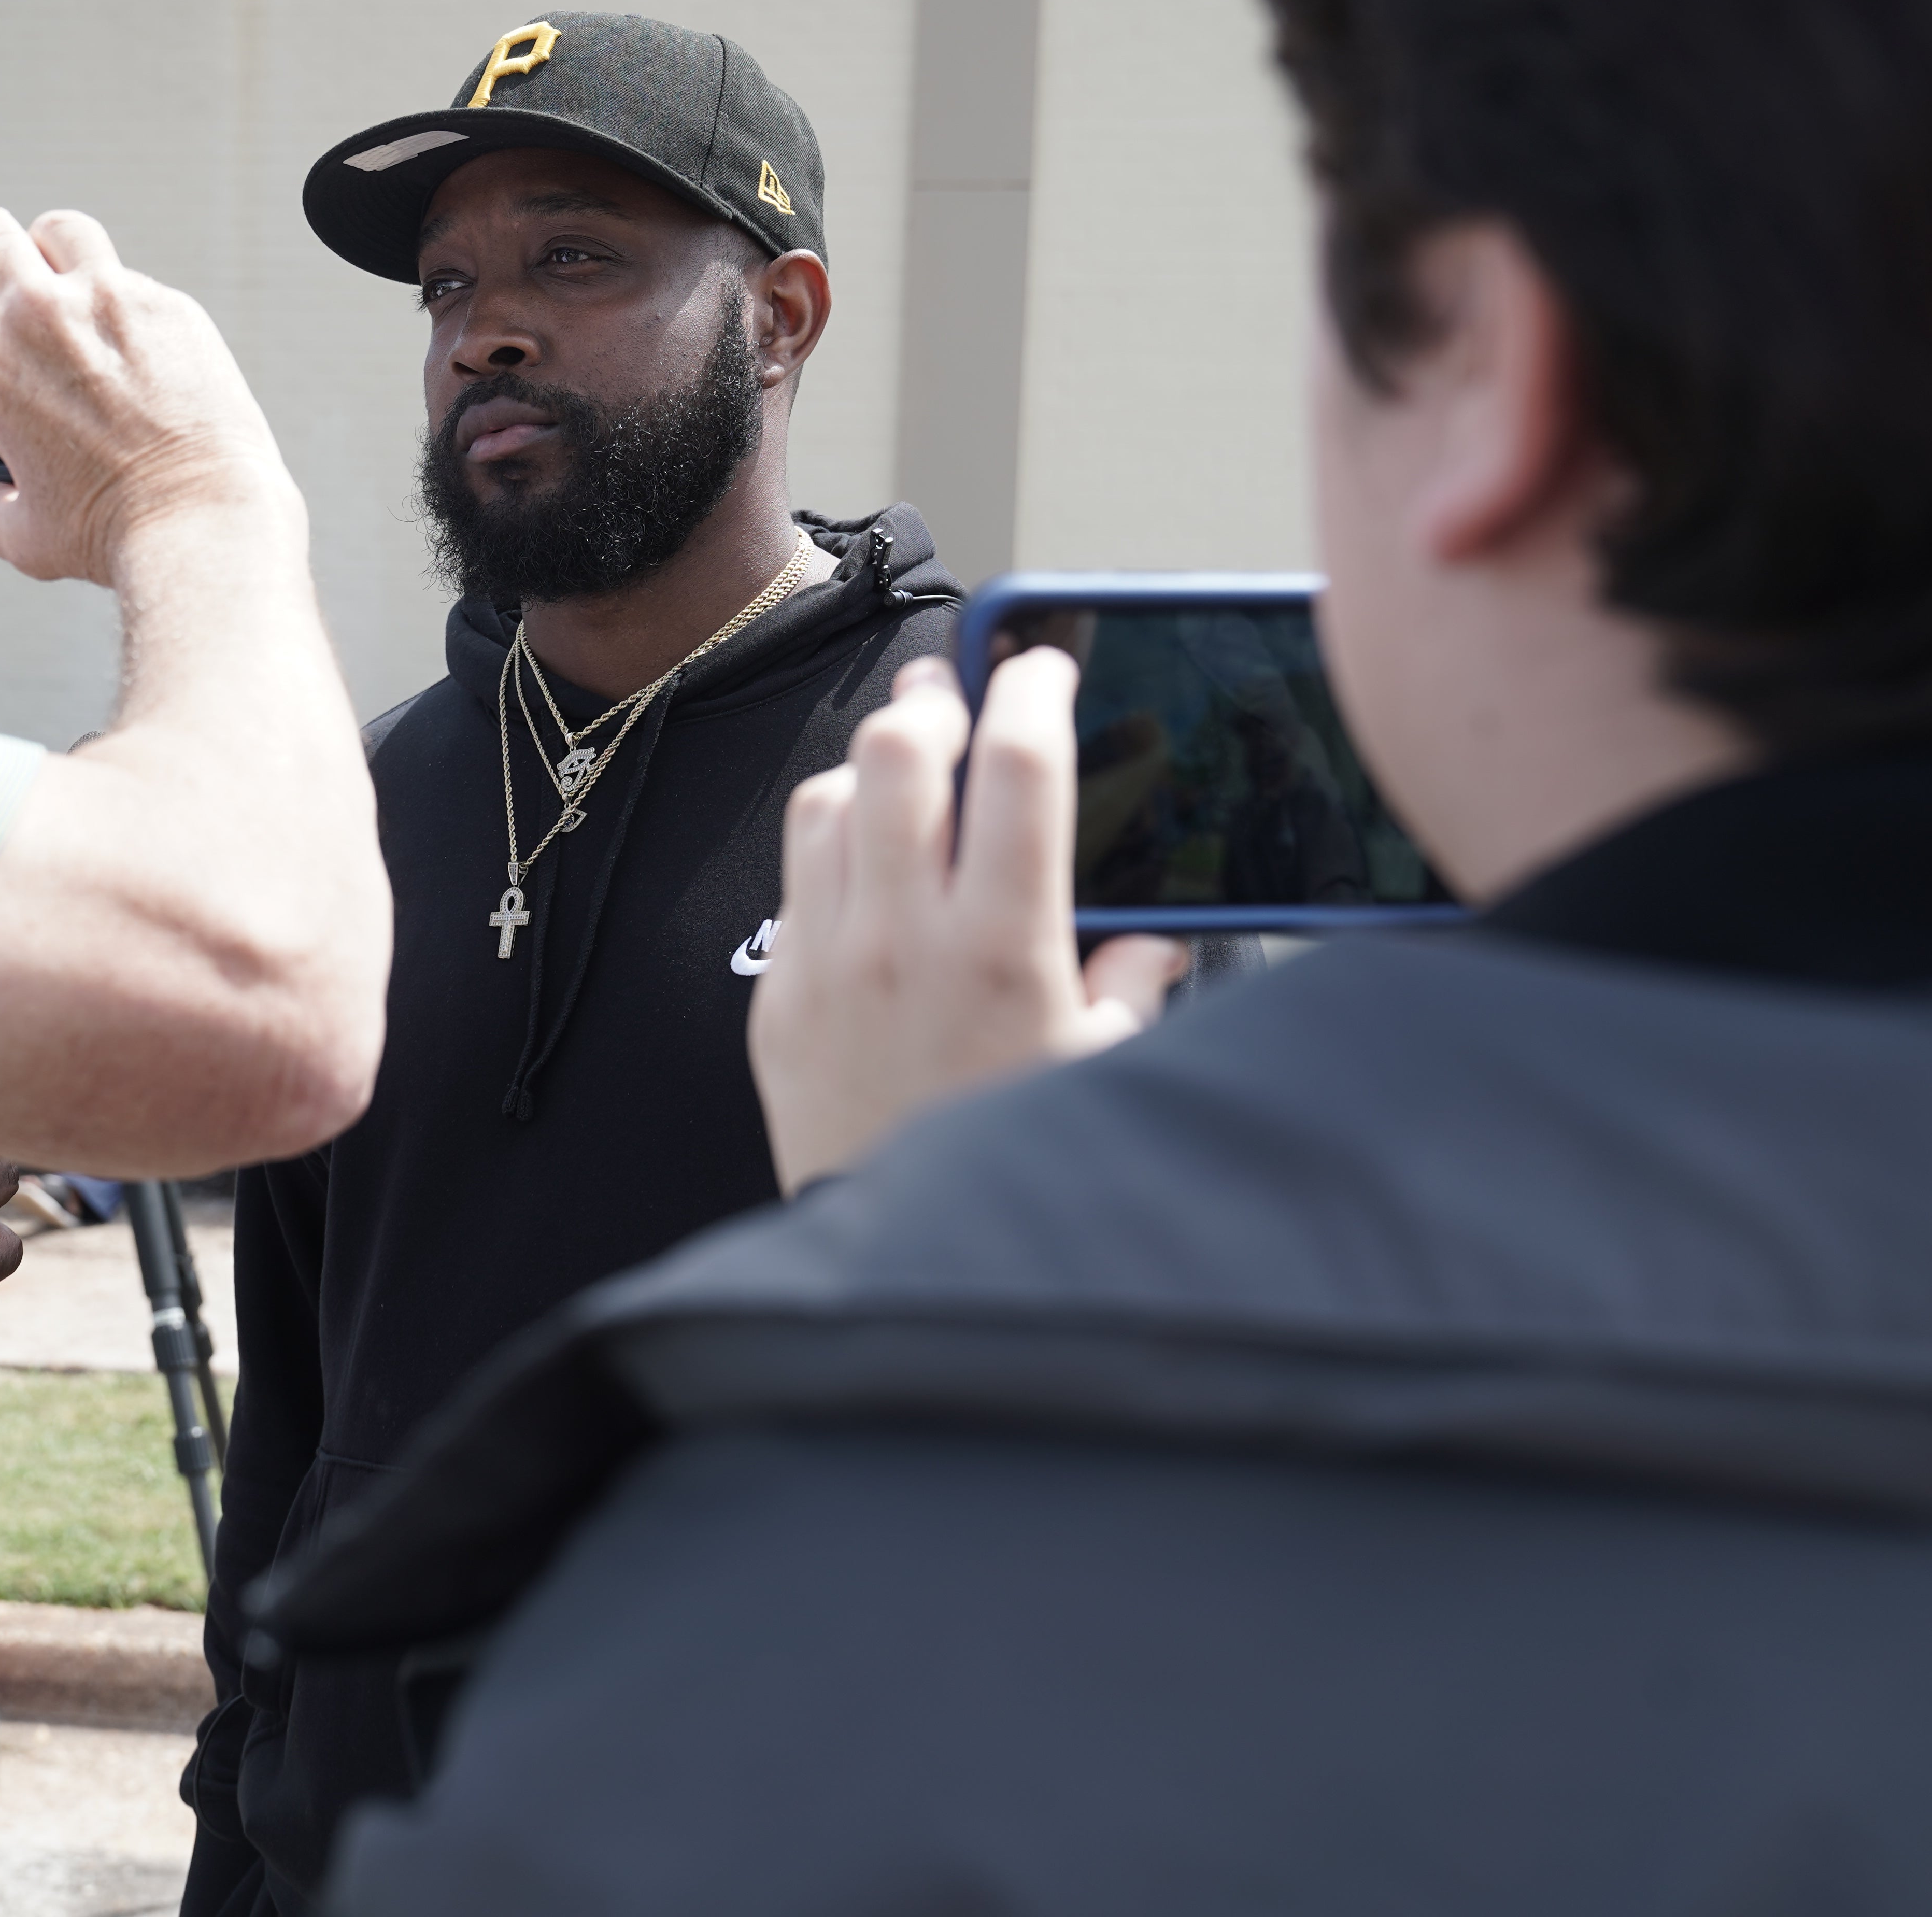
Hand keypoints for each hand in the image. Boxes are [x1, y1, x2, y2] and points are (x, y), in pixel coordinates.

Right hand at [0, 208, 300, 588]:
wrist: (202, 519)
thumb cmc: (111, 535)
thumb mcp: (24, 536)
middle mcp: (38, 314)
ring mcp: (110, 298)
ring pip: (61, 230)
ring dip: (52, 253)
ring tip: (64, 288)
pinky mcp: (170, 306)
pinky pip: (133, 281)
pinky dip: (124, 306)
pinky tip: (137, 348)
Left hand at [746, 653, 1189, 1194]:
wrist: (903, 1265)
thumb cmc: (1006, 1163)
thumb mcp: (1098, 1077)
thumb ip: (1130, 993)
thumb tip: (1153, 947)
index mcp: (1004, 948)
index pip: (1017, 765)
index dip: (1033, 690)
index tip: (1044, 666)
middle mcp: (906, 938)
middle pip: (899, 750)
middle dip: (934, 698)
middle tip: (960, 691)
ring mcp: (829, 961)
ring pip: (831, 796)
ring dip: (873, 762)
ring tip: (909, 762)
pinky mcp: (778, 995)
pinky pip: (793, 873)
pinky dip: (829, 835)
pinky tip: (861, 846)